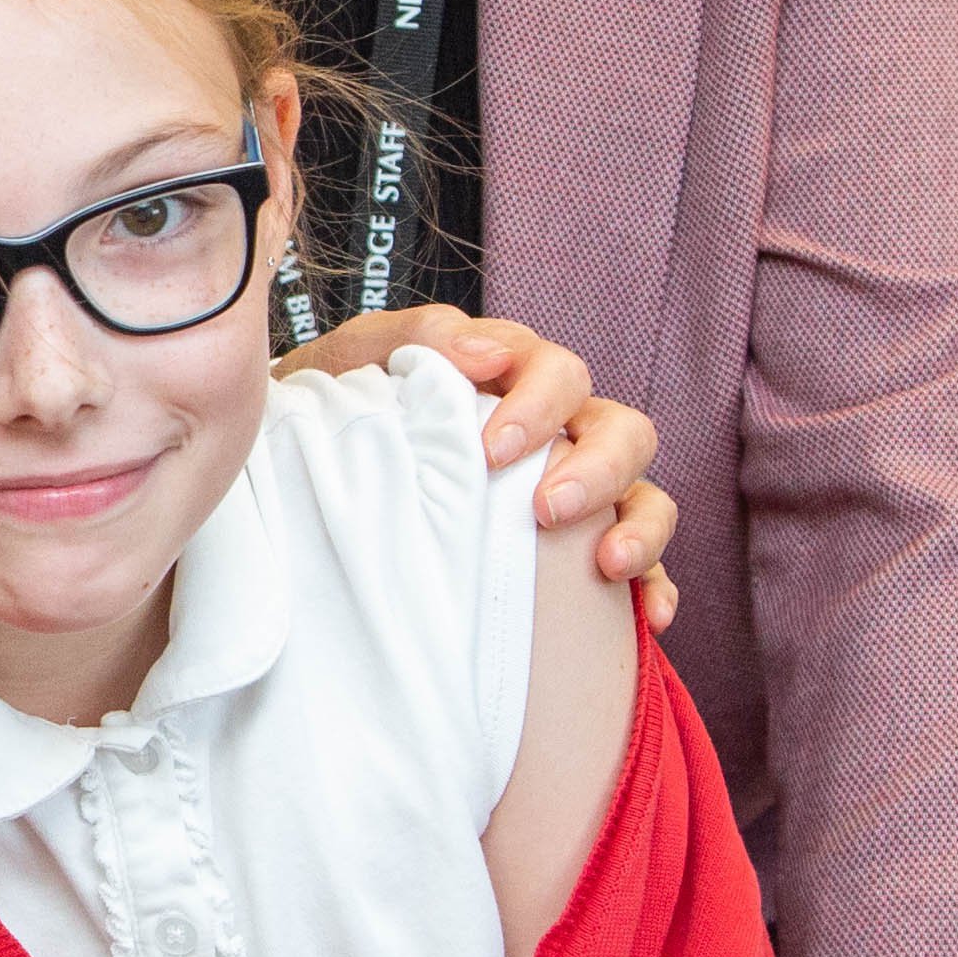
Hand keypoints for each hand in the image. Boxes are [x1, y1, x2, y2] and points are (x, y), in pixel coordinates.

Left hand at [291, 304, 681, 632]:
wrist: (303, 469)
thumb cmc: (345, 407)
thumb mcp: (364, 358)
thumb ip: (422, 337)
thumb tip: (479, 350)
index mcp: (516, 380)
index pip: (557, 374)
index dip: (538, 404)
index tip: (491, 448)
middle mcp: (562, 432)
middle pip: (620, 430)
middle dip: (595, 468)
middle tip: (543, 508)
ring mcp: (584, 492)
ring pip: (645, 494)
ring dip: (639, 525)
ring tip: (607, 562)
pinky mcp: (587, 553)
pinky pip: (647, 569)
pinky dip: (655, 587)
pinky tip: (650, 619)